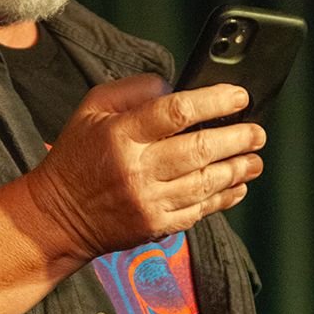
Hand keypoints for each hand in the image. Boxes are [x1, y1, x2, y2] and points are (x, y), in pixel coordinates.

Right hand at [24, 73, 265, 263]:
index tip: (239, 96)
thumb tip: (176, 87)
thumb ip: (134, 90)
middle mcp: (137, 169)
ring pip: (206, 182)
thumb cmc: (77, 158)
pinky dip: (223, 198)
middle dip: (238, 138)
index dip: (215, 102)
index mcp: (121, 134)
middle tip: (257, 132)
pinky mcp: (155, 226)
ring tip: (255, 159)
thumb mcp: (92, 110)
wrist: (56, 217)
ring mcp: (148, 201)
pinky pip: (199, 211)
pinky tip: (236, 187)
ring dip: (238, 169)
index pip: (177, 112)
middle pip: (201, 149)